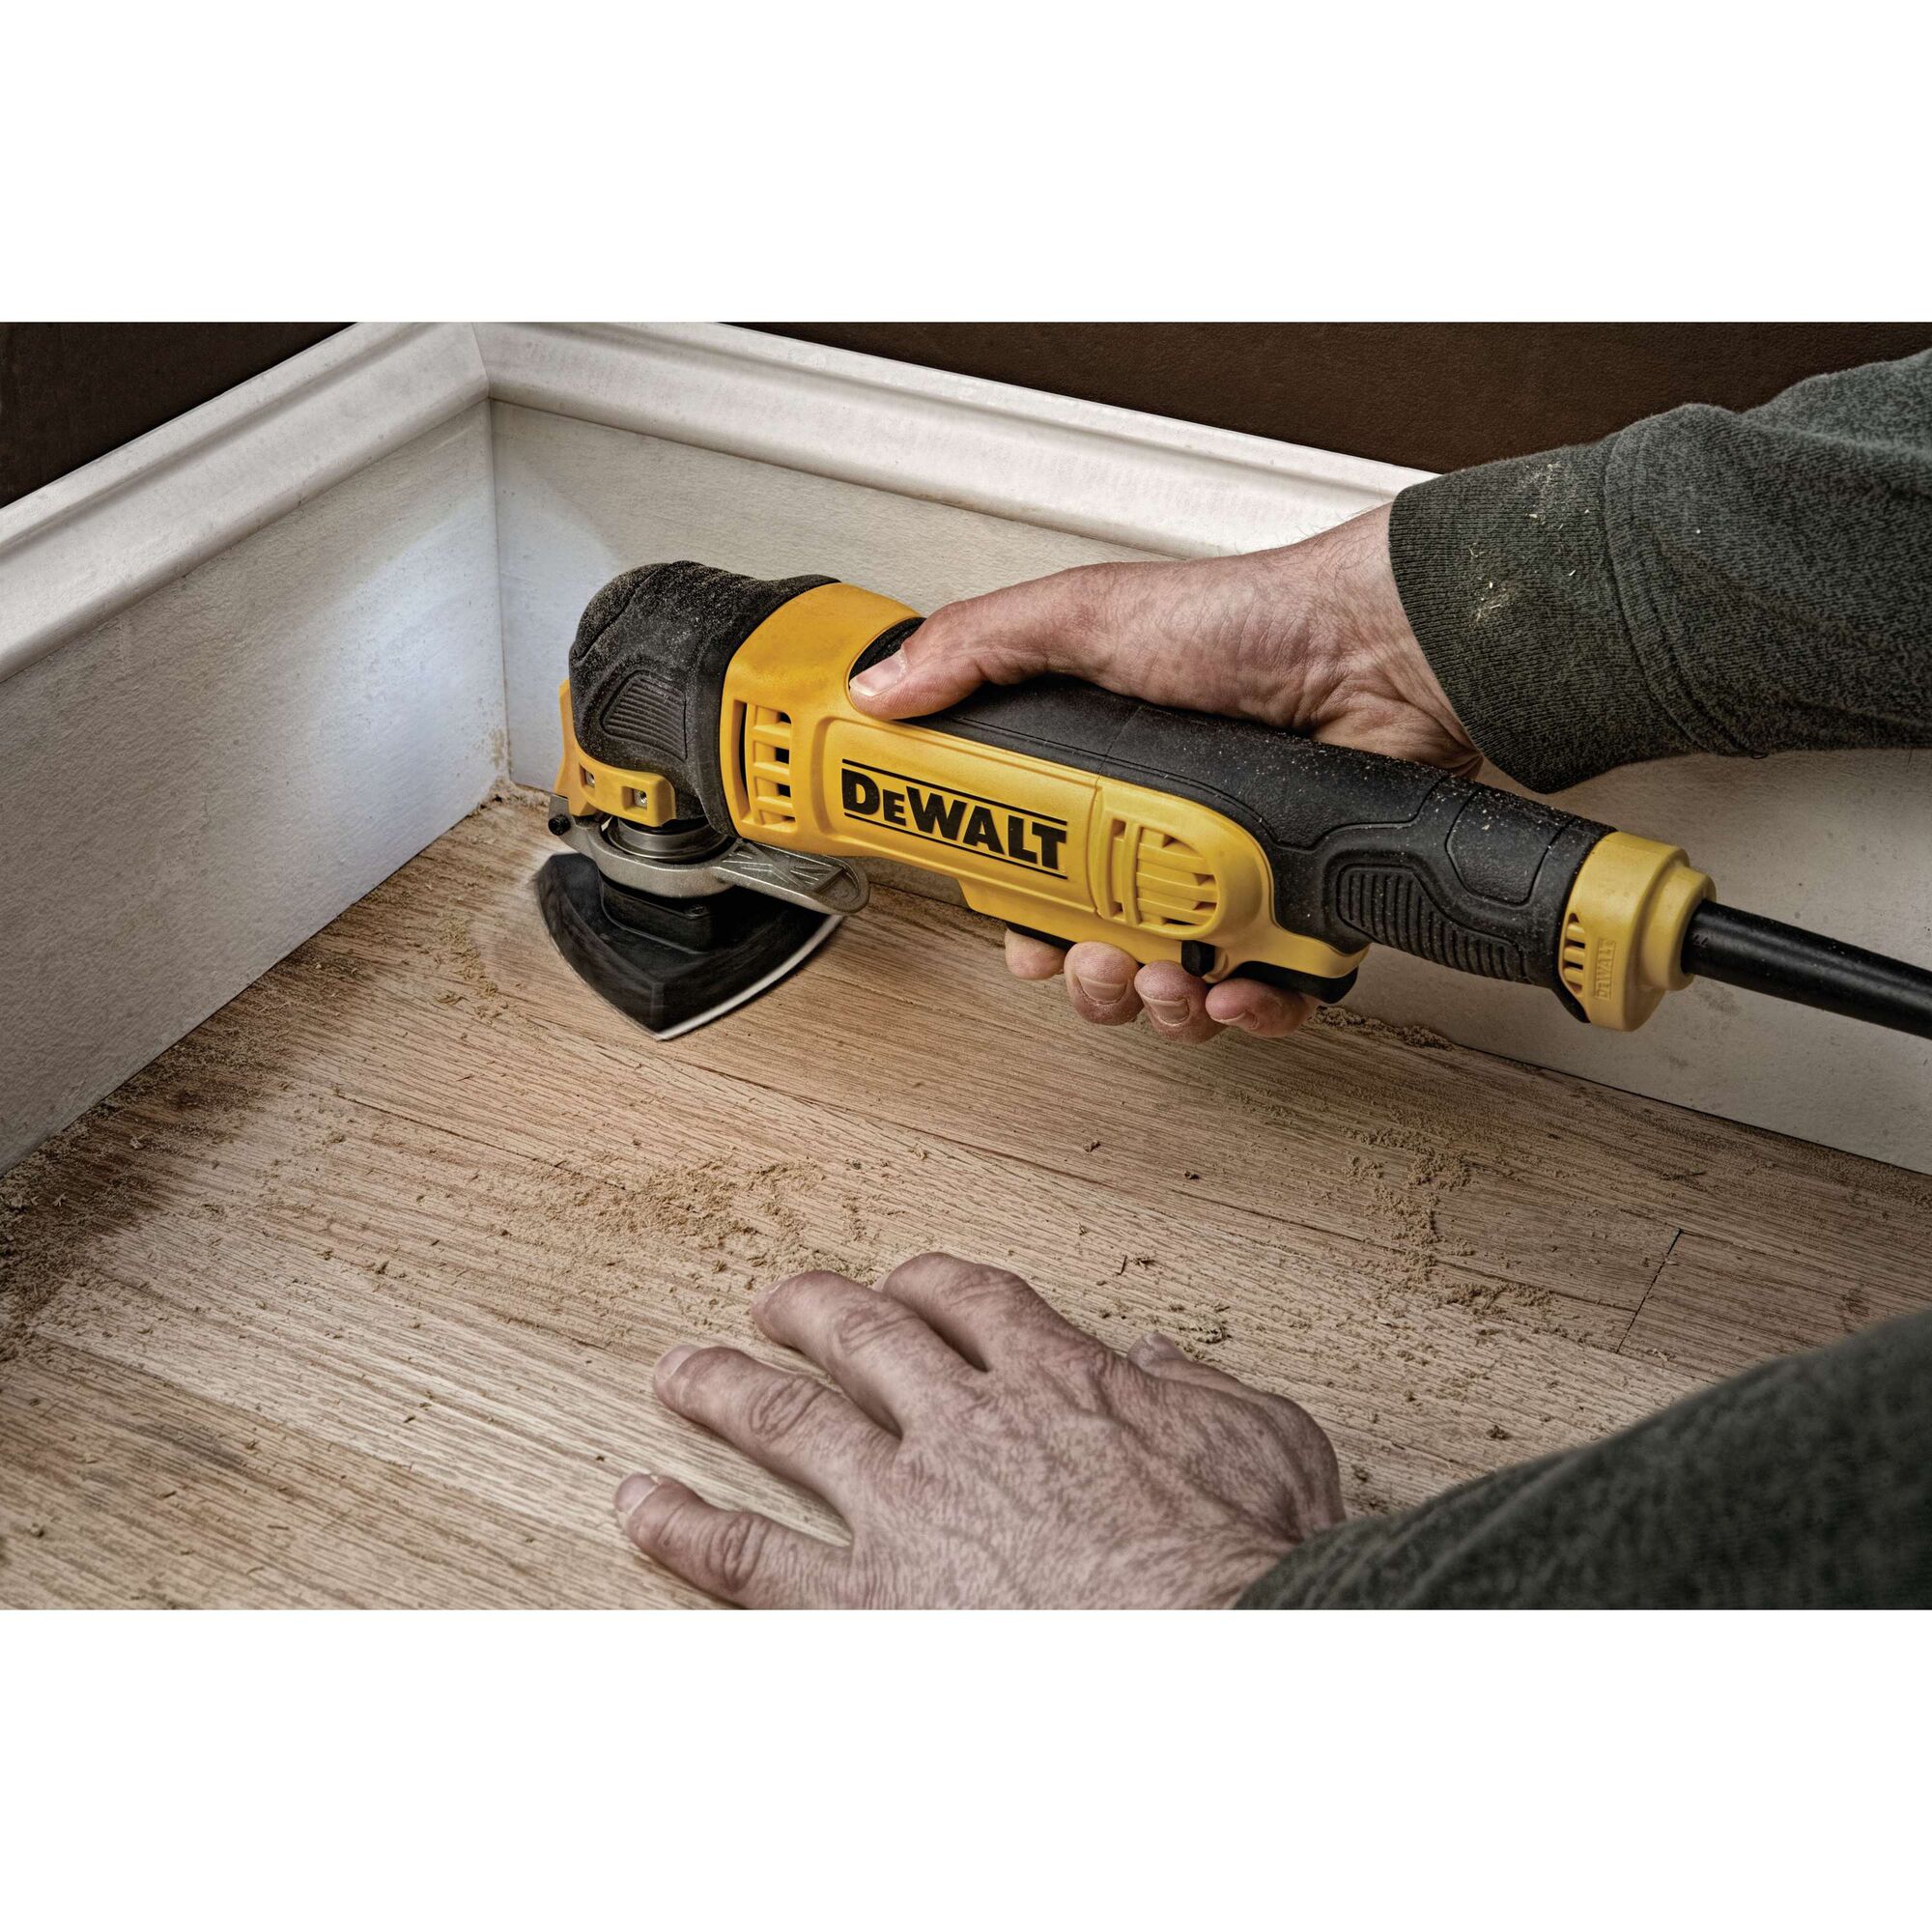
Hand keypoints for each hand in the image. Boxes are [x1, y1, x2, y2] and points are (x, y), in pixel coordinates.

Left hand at [613, 1253, 1343, 1607]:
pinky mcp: (866, 1602)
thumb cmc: (1243, 1562)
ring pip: (789, 1423)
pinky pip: (750, 1556)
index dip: (929, 1284)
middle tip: (774, 1302)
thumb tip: (1162, 1360)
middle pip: (865, 1338)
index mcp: (1062, 1381)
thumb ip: (1202, 1390)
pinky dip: (686, 1527)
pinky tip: (643, 1506)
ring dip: (725, 1391)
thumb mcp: (1266, 1442)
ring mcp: (906, 1510)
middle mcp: (968, 1426)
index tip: (905, 1283)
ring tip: (679, 1374)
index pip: (974, 1301)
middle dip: (812, 1311)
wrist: (1214, 1653)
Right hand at [850, 504, 1476, 1043]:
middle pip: (1096, 954)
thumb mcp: (1088, 617)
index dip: (1017, 919)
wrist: (1378, 648)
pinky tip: (1230, 988)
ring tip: (1161, 971)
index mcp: (1107, 785)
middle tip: (1085, 957)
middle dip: (1082, 979)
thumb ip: (981, 648)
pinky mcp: (1302, 915)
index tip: (1011, 931)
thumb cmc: (1253, 622)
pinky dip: (1246, 1012)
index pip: (1037, 879)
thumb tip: (885, 687)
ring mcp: (1236, 882)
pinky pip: (1267, 999)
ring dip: (1153, 1003)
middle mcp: (1167, 841)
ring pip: (1172, 992)